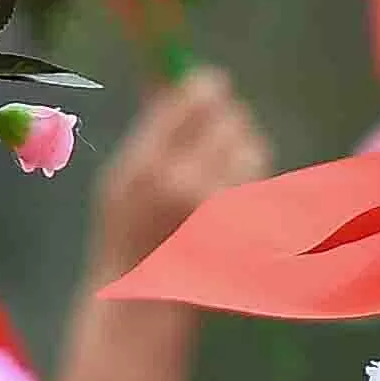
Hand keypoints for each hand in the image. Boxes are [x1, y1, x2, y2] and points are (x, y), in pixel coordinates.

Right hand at [85, 66, 272, 280]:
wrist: (145, 302)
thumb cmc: (127, 233)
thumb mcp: (120, 179)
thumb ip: (147, 130)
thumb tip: (167, 78)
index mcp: (144, 166)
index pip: (191, 101)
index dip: (207, 86)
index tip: (213, 85)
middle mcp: (182, 182)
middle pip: (229, 119)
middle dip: (227, 118)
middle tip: (219, 129)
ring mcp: (217, 208)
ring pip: (252, 147)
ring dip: (243, 150)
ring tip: (221, 170)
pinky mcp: (242, 227)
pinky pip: (258, 180)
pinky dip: (249, 180)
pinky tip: (230, 198)